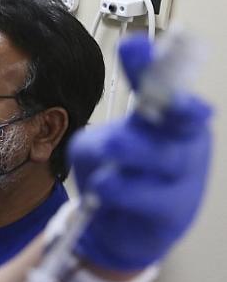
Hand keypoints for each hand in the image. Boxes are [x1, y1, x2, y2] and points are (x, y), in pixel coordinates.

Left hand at [70, 35, 213, 270]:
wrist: (120, 234)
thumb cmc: (117, 180)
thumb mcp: (96, 153)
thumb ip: (95, 141)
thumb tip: (101, 145)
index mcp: (169, 120)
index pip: (162, 87)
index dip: (149, 67)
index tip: (132, 46)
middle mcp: (185, 142)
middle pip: (177, 117)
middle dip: (156, 108)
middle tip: (124, 120)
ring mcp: (185, 177)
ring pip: (163, 155)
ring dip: (130, 152)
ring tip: (106, 157)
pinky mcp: (174, 211)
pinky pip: (148, 196)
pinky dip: (120, 189)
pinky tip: (103, 190)